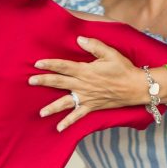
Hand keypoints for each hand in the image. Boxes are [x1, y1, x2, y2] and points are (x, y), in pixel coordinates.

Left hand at [28, 36, 144, 130]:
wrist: (136, 87)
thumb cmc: (124, 68)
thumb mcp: (110, 53)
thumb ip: (94, 45)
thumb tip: (79, 39)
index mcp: (86, 70)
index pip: (64, 66)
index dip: (50, 64)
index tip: (37, 64)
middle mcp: (83, 85)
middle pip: (60, 82)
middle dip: (44, 81)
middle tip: (30, 81)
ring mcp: (87, 97)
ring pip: (66, 102)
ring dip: (52, 107)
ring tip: (41, 113)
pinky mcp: (92, 106)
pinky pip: (78, 116)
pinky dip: (68, 122)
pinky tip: (59, 128)